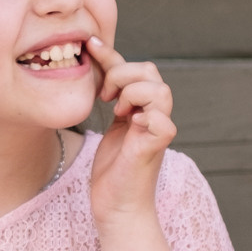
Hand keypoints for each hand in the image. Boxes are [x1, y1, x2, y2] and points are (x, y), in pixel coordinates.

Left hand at [87, 35, 173, 225]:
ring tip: (115, 109)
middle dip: (122, 73)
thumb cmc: (111, 169)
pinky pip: (162, 120)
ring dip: (132, 92)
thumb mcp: (109, 123)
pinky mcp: (156, 147)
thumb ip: (111, 97)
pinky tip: (127, 123)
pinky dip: (145, 116)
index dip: (111, 54)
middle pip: (150, 71)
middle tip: (103, 95)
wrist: (116, 207)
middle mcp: (154, 115)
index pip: (134, 67)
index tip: (89, 43)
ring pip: (159, 90)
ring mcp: (158, 130)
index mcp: (142, 107)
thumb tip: (95, 63)